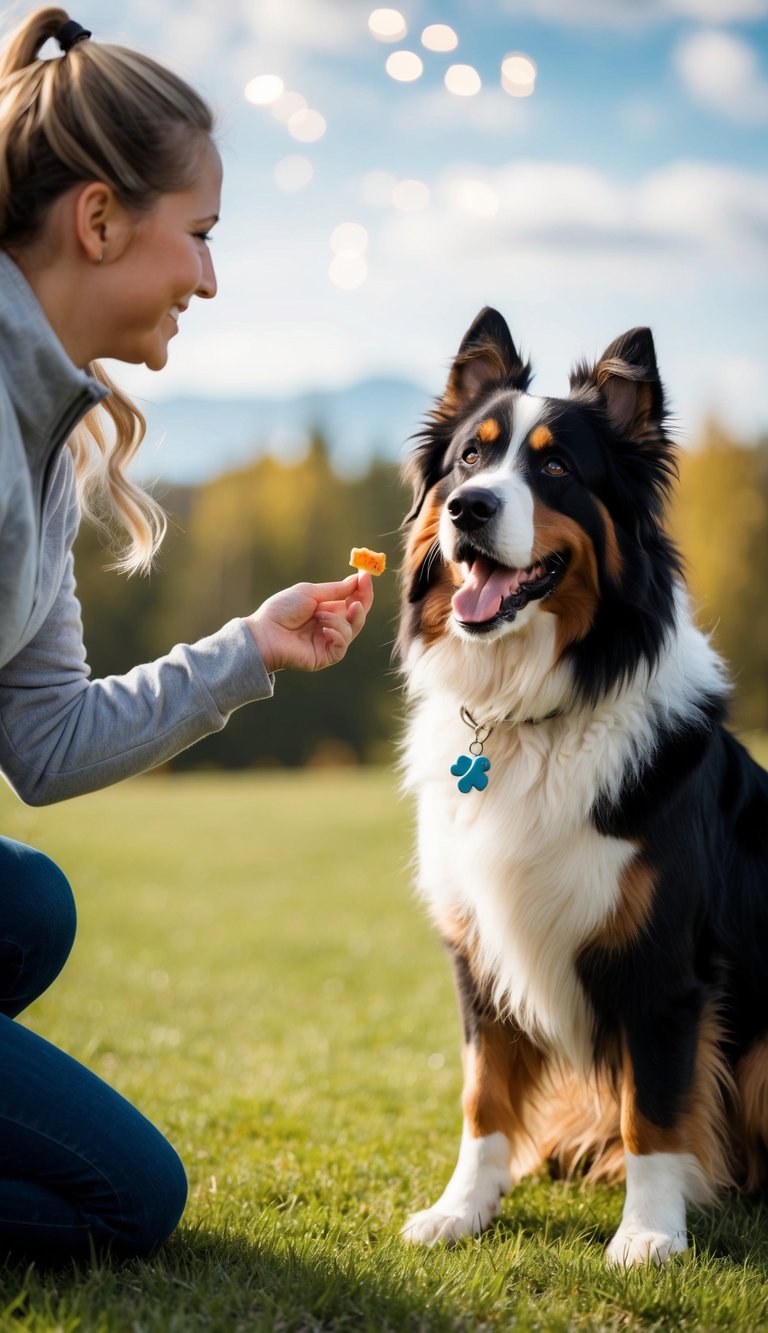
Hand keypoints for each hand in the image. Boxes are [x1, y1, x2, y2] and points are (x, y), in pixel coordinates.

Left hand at [245, 573, 373, 672]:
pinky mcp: (327, 656)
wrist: (265, 633)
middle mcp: (332, 624)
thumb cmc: (282, 610)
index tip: (367, 574)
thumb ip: (335, 590)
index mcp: (328, 608)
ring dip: (338, 619)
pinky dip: (336, 634)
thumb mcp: (309, 593)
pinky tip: (323, 629)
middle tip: (361, 591)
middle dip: (362, 601)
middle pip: (358, 615)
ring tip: (319, 615)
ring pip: (353, 629)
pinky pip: (343, 645)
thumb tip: (356, 580)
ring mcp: (330, 641)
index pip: (353, 599)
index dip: (362, 588)